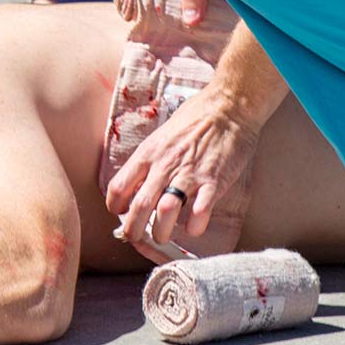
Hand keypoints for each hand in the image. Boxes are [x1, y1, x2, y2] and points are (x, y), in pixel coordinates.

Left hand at [108, 84, 260, 247]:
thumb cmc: (195, 118)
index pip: (118, 188)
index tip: (122, 213)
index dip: (115, 207)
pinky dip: (194, 227)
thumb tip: (138, 182)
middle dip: (134, 231)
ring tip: (164, 235)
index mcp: (148, 153)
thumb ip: (149, 159)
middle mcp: (164, 166)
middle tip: (138, 237)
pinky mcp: (213, 182)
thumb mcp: (162, 135)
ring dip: (161, 233)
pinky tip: (194, 225)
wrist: (229, 107)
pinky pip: (199, 215)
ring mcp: (189, 175)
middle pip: (138, 208)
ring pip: (165, 215)